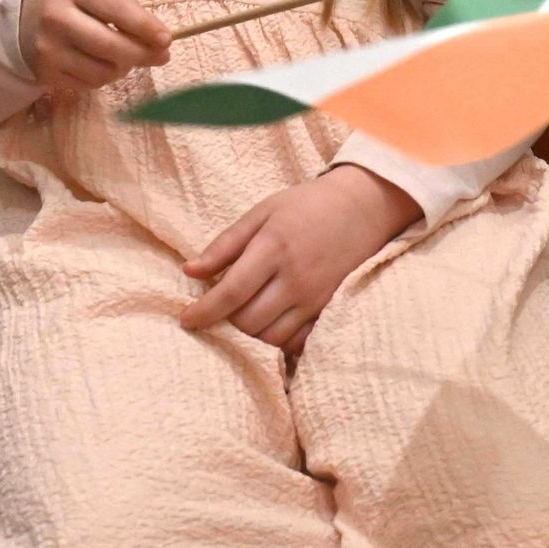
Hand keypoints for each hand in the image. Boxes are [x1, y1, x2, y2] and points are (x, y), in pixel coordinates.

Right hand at [18, 0, 171, 92]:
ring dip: (123, 67)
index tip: (166, 39)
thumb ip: (132, 8)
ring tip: (126, 55)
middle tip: (160, 55)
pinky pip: (88, 84)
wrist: (27, 6)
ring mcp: (47, 48)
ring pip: (102, 72)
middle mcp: (56, 17)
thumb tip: (160, 43)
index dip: (145, 28)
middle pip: (110, 47)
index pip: (116, 10)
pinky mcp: (44, 72)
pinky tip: (102, 61)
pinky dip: (104, 76)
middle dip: (142, 54)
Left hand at [180, 165, 417, 353]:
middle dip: (226, 322)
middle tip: (218, 311)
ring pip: (271, 337)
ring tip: (242, 314)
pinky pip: (296, 341)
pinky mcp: (328, 309)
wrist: (362, 208)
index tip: (185, 321)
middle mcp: (295, 278)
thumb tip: (190, 271)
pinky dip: (276, 339)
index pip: (231, 292)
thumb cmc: (306, 206)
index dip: (204, 312)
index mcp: (273, 248)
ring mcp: (315, 297)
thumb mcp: (262, 212)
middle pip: (248, 321)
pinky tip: (268, 322)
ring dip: (250, 333)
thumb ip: (226, 244)